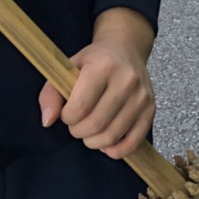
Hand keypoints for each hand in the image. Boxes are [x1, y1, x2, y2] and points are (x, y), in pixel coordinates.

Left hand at [39, 15, 155, 159]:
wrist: (126, 48)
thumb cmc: (94, 60)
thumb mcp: (67, 68)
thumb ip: (51, 93)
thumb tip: (48, 121)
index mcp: (103, 66)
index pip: (79, 108)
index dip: (67, 117)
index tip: (67, 112)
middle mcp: (127, 79)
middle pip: (94, 125)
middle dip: (78, 131)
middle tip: (76, 123)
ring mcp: (142, 95)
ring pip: (111, 136)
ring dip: (93, 141)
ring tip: (89, 130)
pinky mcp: (151, 109)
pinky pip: (132, 143)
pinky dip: (115, 150)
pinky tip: (106, 141)